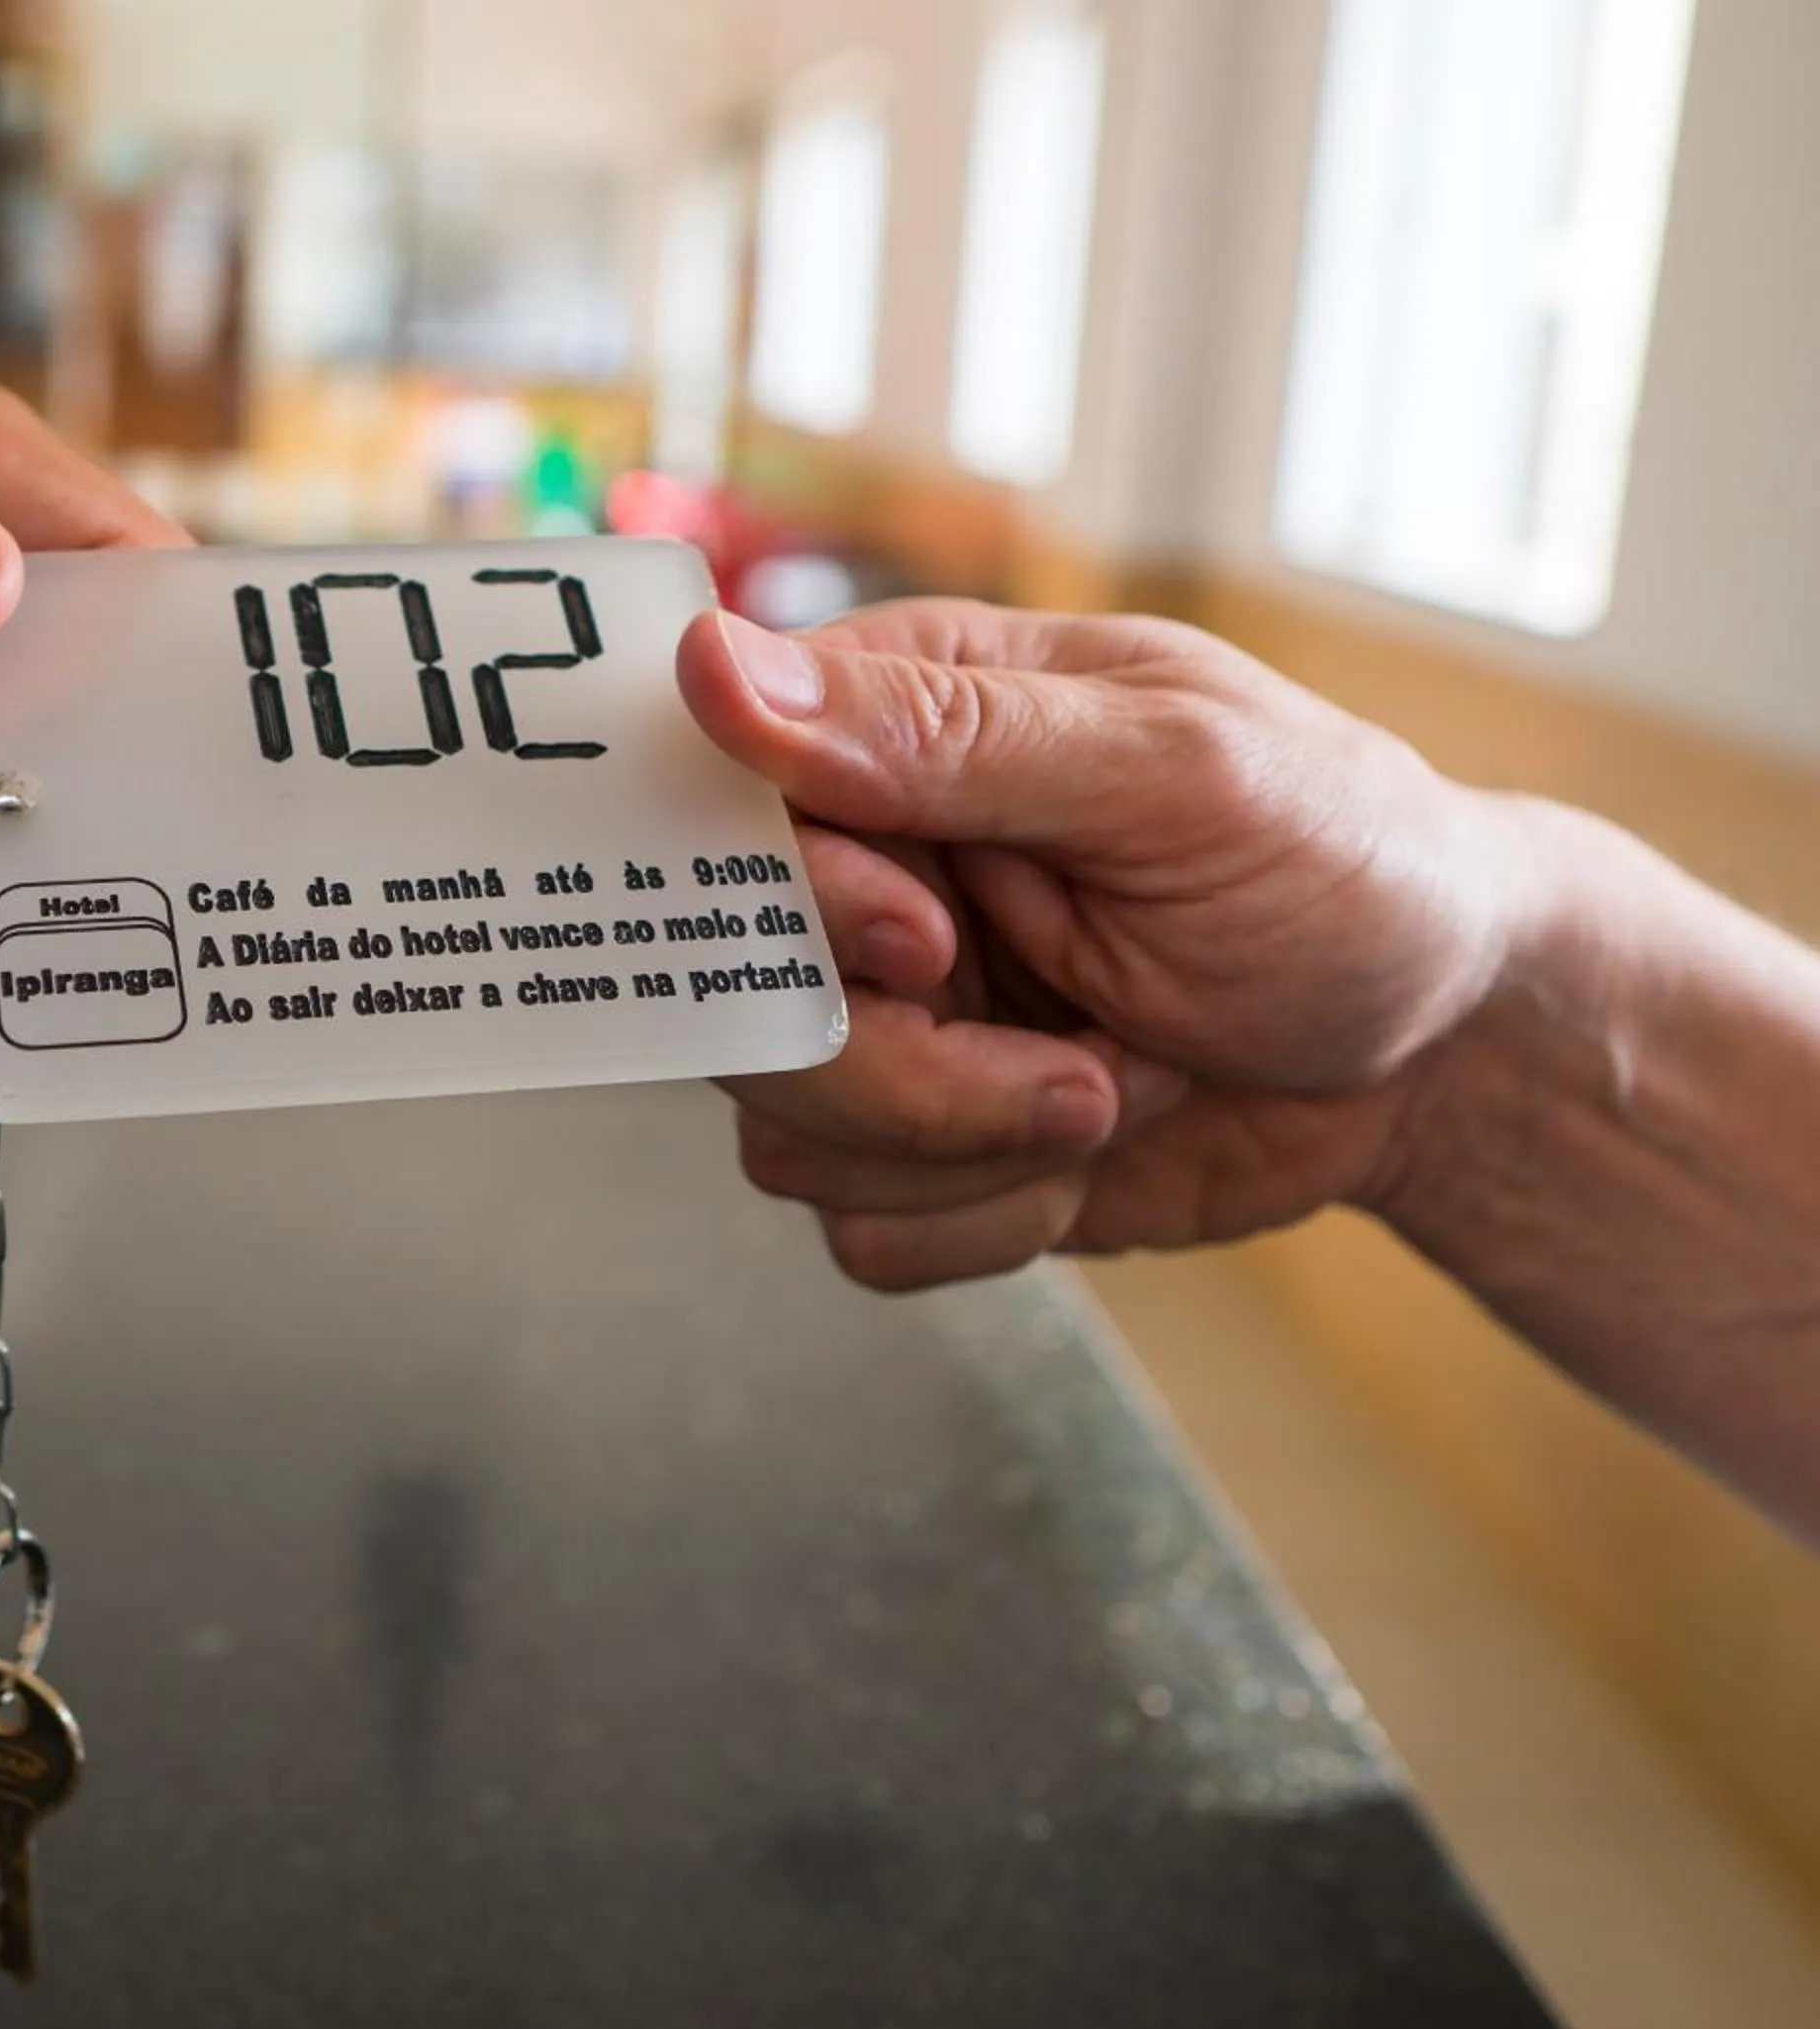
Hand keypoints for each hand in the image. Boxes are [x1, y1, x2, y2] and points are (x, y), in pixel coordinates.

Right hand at [682, 599, 1525, 1288]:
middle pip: (730, 1005)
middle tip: (1080, 1065)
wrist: (1445, 1051)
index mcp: (899, 724)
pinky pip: (852, 1226)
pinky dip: (981, 1220)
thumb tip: (715, 669)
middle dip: (906, 1074)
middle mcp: (865, 868)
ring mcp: (883, 1015)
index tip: (932, 942)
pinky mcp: (916, 1142)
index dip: (798, 908)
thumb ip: (945, 733)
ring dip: (965, 1151)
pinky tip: (1088, 1155)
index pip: (719, 813)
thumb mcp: (1174, 772)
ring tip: (1116, 1086)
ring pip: (782, 1135)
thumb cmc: (1346, 864)